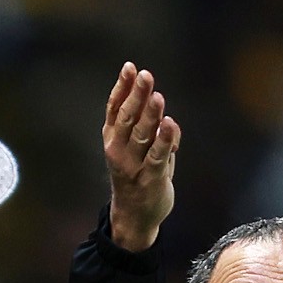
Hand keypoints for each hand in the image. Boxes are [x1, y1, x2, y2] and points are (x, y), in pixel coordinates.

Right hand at [103, 62, 180, 250]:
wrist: (134, 215)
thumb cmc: (137, 174)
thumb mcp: (134, 147)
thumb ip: (144, 124)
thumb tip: (155, 98)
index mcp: (112, 139)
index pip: (115, 108)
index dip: (122, 87)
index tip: (130, 67)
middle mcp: (118, 151)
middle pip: (127, 118)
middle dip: (137, 95)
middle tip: (146, 76)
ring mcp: (133, 166)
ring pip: (142, 136)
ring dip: (150, 115)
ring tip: (157, 96)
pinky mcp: (151, 179)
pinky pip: (158, 156)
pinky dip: (164, 140)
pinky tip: (169, 124)